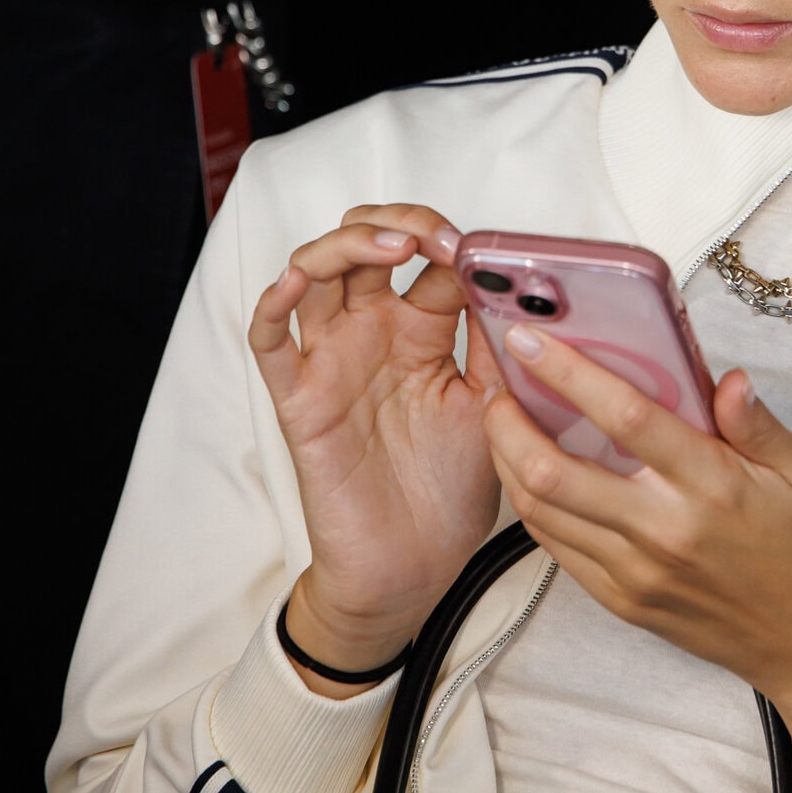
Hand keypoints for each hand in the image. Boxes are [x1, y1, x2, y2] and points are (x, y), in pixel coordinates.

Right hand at [249, 207, 501, 688]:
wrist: (410, 568)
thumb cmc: (447, 493)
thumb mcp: (492, 408)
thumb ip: (497, 348)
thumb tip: (523, 288)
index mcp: (421, 331)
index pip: (429, 258)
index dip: (453, 242)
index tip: (485, 253)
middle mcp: (373, 334)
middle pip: (367, 245)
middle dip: (400, 224)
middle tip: (438, 240)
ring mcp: (332, 360)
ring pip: (314, 271)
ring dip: (347, 244)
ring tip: (393, 248)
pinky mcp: (299, 397)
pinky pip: (269, 339)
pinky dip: (273, 302)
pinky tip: (296, 283)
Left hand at [483, 328, 791, 789]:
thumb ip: (753, 421)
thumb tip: (726, 378)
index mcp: (709, 486)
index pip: (627, 418)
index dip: (569, 375)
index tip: (529, 341)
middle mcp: (663, 530)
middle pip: (554, 472)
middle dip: (508, 422)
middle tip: (497, 386)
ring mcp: (635, 572)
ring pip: (540, 512)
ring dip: (507, 461)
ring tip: (502, 422)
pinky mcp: (619, 599)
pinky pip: (555, 547)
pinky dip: (531, 505)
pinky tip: (528, 473)